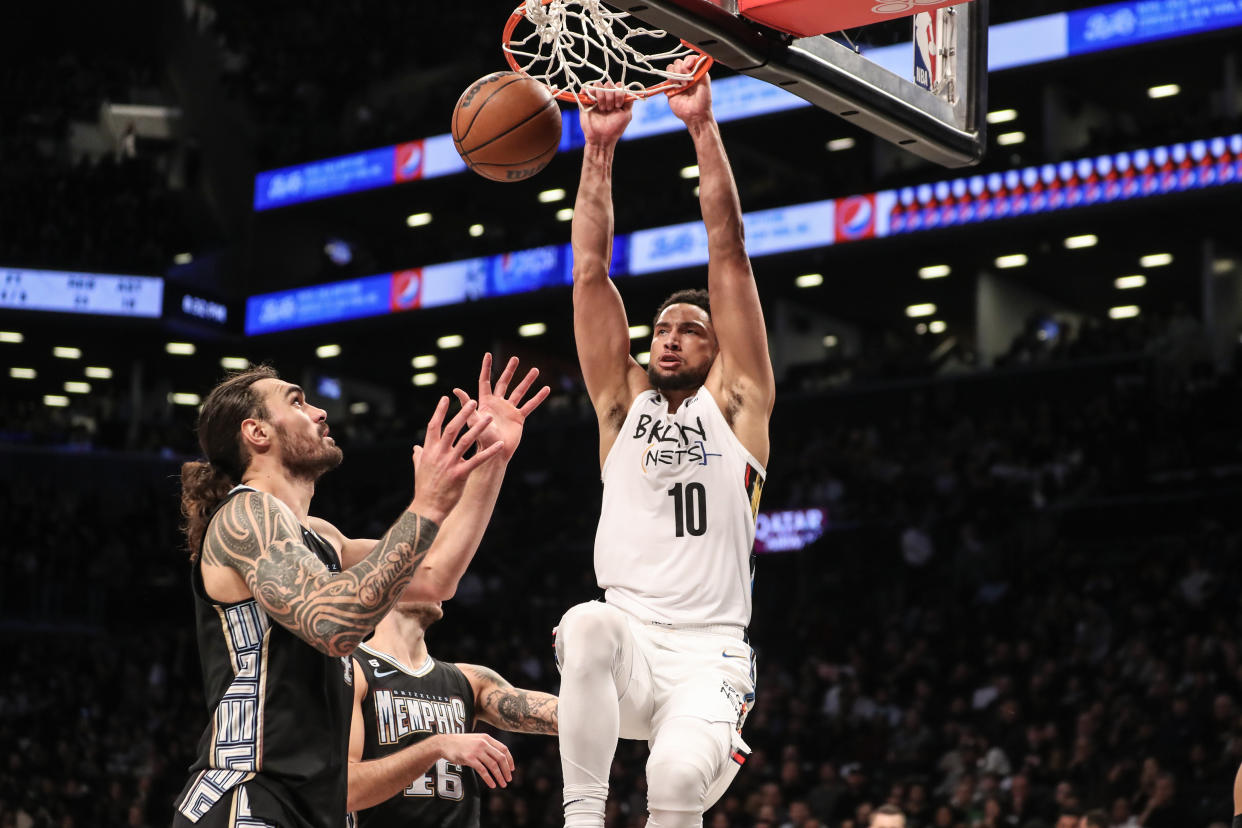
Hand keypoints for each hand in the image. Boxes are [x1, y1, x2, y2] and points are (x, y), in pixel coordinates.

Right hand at [409, 397, 503, 522]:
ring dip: (478, 428)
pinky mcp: (460, 474)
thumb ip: (419, 456)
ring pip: (465, 441)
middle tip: (473, 401)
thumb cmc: (424, 488)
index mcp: (429, 450)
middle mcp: (439, 454)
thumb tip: (416, 447)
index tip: (445, 398)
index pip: (434, 426)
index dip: (439, 411)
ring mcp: (449, 463)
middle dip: (462, 413)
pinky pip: (477, 460)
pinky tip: (500, 445)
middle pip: (452, 428)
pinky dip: (489, 452)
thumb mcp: (419, 469)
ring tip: (489, 417)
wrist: (427, 508)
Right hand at [434, 733, 514, 788]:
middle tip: (509, 779)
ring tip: (502, 784)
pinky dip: (489, 779)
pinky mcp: (469, 759)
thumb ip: (487, 746)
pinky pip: (483, 771)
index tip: (512, 769)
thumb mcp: (477, 740)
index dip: (510, 760)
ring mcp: (476, 751)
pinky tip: (492, 785)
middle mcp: (483, 743)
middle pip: (500, 758)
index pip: (504, 749)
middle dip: (506, 770)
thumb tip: (499, 757)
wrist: (445, 743)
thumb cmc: (461, 744)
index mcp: (487, 738)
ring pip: (493, 765)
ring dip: (500, 776)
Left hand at [452, 353, 549, 459]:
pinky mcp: (518, 418)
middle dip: (509, 370)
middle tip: (515, 358)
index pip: (485, 381)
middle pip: (504, 382)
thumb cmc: (481, 439)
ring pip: (519, 391)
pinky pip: (530, 405)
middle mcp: (497, 403)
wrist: (495, 454)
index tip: (488, 355)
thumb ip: (467, 405)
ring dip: (527, 381)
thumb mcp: (473, 420)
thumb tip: (455, 389)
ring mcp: (509, 410)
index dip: (486, 368)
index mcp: (485, 402)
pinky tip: (546, 389)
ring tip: (535, 370)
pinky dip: (538, 398)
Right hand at [579, 83, 632, 146]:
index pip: (617, 85)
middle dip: (610, 96)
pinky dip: (588, 92)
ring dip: (601, 96)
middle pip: (608, 84)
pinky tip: (592, 103)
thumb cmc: (615, 129)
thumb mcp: (626, 115)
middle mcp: (605, 96)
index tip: (618, 104)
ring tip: (602, 109)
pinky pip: (585, 89)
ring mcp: (595, 98)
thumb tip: (628, 89)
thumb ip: (628, 101)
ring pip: (597, 85)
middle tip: (609, 109)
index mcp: (615, 98)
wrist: (602, 139)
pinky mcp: (585, 101)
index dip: (618, 92)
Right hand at [665, 55, 712, 125]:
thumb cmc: (703, 100)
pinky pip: (666, 77)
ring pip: (671, 67)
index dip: (688, 60)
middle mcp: (685, 75)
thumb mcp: (705, 83)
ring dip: (676, 73)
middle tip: (688, 78)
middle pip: (678, 62)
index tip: (690, 65)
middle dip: (682, 68)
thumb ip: (701, 69)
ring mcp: (677, 81)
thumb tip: (695, 59)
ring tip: (683, 85)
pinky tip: (677, 86)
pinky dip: (671, 79)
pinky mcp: (670, 87)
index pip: (689, 59)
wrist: (695, 114)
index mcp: (695, 72)